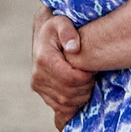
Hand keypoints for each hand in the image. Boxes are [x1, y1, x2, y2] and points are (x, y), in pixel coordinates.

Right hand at [30, 11, 93, 127]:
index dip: (87, 77)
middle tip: (92, 76)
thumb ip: (68, 32)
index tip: (92, 69)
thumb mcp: (62, 22)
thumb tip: (74, 48)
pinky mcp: (40, 92)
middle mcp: (38, 76)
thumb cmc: (57, 27)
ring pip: (65, 104)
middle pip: (69, 95)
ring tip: (86, 82)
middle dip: (85, 88)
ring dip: (80, 97)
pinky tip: (79, 99)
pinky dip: (71, 108)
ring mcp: (38, 86)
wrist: (43, 34)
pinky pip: (58, 109)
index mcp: (44, 60)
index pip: (71, 79)